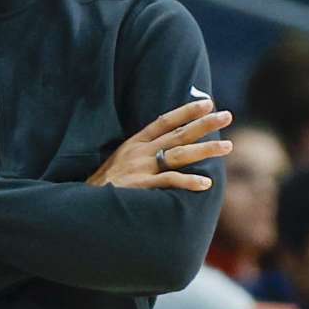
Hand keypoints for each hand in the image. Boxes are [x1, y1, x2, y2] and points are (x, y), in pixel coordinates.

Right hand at [87, 99, 232, 190]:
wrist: (81, 206)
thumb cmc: (103, 188)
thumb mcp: (120, 163)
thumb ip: (142, 155)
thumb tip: (167, 152)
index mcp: (134, 143)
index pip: (164, 121)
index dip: (186, 111)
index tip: (207, 103)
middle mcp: (139, 152)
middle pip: (178, 134)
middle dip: (204, 124)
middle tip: (227, 116)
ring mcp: (140, 168)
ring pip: (179, 154)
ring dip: (205, 150)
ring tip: (227, 146)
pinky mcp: (139, 186)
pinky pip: (169, 181)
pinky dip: (188, 182)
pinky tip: (206, 184)